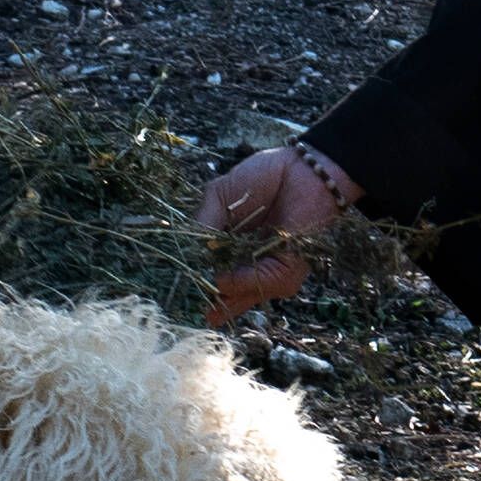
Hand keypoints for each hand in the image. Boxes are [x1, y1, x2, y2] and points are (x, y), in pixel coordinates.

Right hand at [198, 143, 350, 326]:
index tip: (178, 294)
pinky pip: (260, 283)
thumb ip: (203, 224)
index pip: (212, 273)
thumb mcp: (219, 197)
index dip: (197, 284)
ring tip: (203, 296)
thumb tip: (193, 256)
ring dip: (221, 296)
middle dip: (209, 304)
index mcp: (233, 248)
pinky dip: (240, 283)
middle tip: (188, 312)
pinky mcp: (287, 270)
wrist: (303, 169)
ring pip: (240, 294)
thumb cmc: (264, 178)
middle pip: (227, 295)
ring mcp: (268, 270)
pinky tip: (222, 279)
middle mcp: (251, 264)